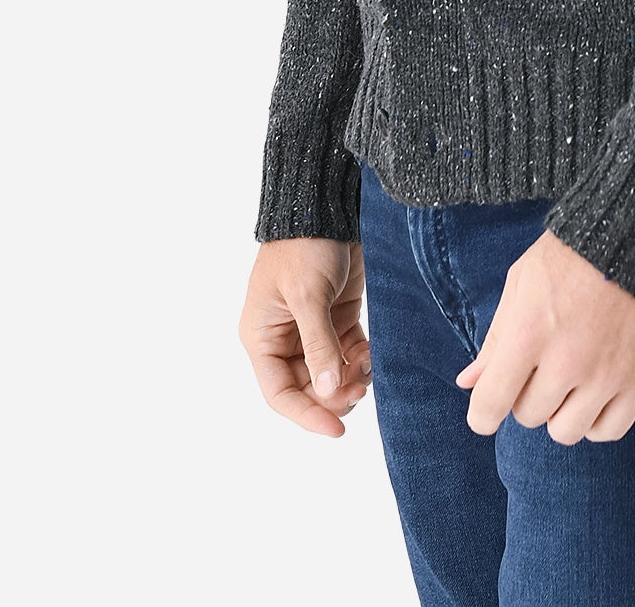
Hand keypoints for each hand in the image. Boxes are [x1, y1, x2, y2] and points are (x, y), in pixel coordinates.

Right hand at [240, 237, 370, 437]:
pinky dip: (362, 359)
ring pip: (331, 374)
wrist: (327, 204)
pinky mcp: (338, 316)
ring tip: (367, 365)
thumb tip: (328, 390)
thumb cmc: (305, 245)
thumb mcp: (308, 295)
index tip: (336, 429)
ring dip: (351, 377)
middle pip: (308, 388)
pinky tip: (372, 352)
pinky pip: (349, 353)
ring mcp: (312, 328)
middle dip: (333, 394)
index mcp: (263, 335)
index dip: (306, 414)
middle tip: (359, 389)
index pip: (279, 392)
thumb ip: (319, 343)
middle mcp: (284, 338)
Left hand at [454, 229, 634, 444]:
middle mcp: (566, 361)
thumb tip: (468, 383)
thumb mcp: (523, 282)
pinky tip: (595, 390)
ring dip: (561, 410)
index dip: (482, 414)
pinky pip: (606, 432)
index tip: (487, 410)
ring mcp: (606, 375)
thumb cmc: (572, 256)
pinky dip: (596, 419)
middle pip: (528, 416)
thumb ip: (497, 337)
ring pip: (565, 431)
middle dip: (527, 394)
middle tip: (542, 363)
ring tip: (570, 377)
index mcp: (529, 332)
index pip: (491, 404)